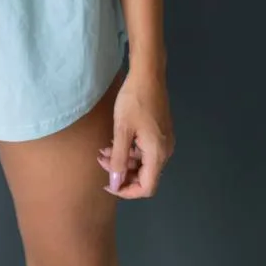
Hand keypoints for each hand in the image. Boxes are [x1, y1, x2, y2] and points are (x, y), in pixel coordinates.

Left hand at [97, 69, 174, 198]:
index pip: (146, 187)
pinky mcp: (160, 132)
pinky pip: (144, 150)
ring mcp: (163, 141)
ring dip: (123, 159)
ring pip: (143, 161)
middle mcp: (164, 152)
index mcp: (158, 154)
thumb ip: (118, 159)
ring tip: (103, 150)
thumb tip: (115, 183)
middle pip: (144, 175)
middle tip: (101, 160)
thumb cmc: (134, 101)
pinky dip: (129, 150)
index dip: (127, 190)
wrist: (148, 74)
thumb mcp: (122, 130)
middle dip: (121, 172)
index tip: (109, 184)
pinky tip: (114, 141)